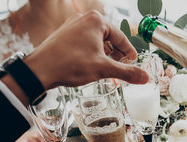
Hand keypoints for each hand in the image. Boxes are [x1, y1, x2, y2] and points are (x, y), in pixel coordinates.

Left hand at [26, 11, 148, 89]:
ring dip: (103, 55)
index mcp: (96, 21)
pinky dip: (91, 54)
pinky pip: (83, 43)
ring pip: (95, 41)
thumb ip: (126, 72)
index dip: (128, 52)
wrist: (41, 69)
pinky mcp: (64, 36)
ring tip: (105, 70)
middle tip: (120, 68)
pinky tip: (90, 67)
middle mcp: (84, 19)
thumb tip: (145, 77)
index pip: (120, 37)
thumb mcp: (103, 69)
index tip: (133, 63)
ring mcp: (72, 26)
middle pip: (108, 37)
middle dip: (115, 55)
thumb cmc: (70, 64)